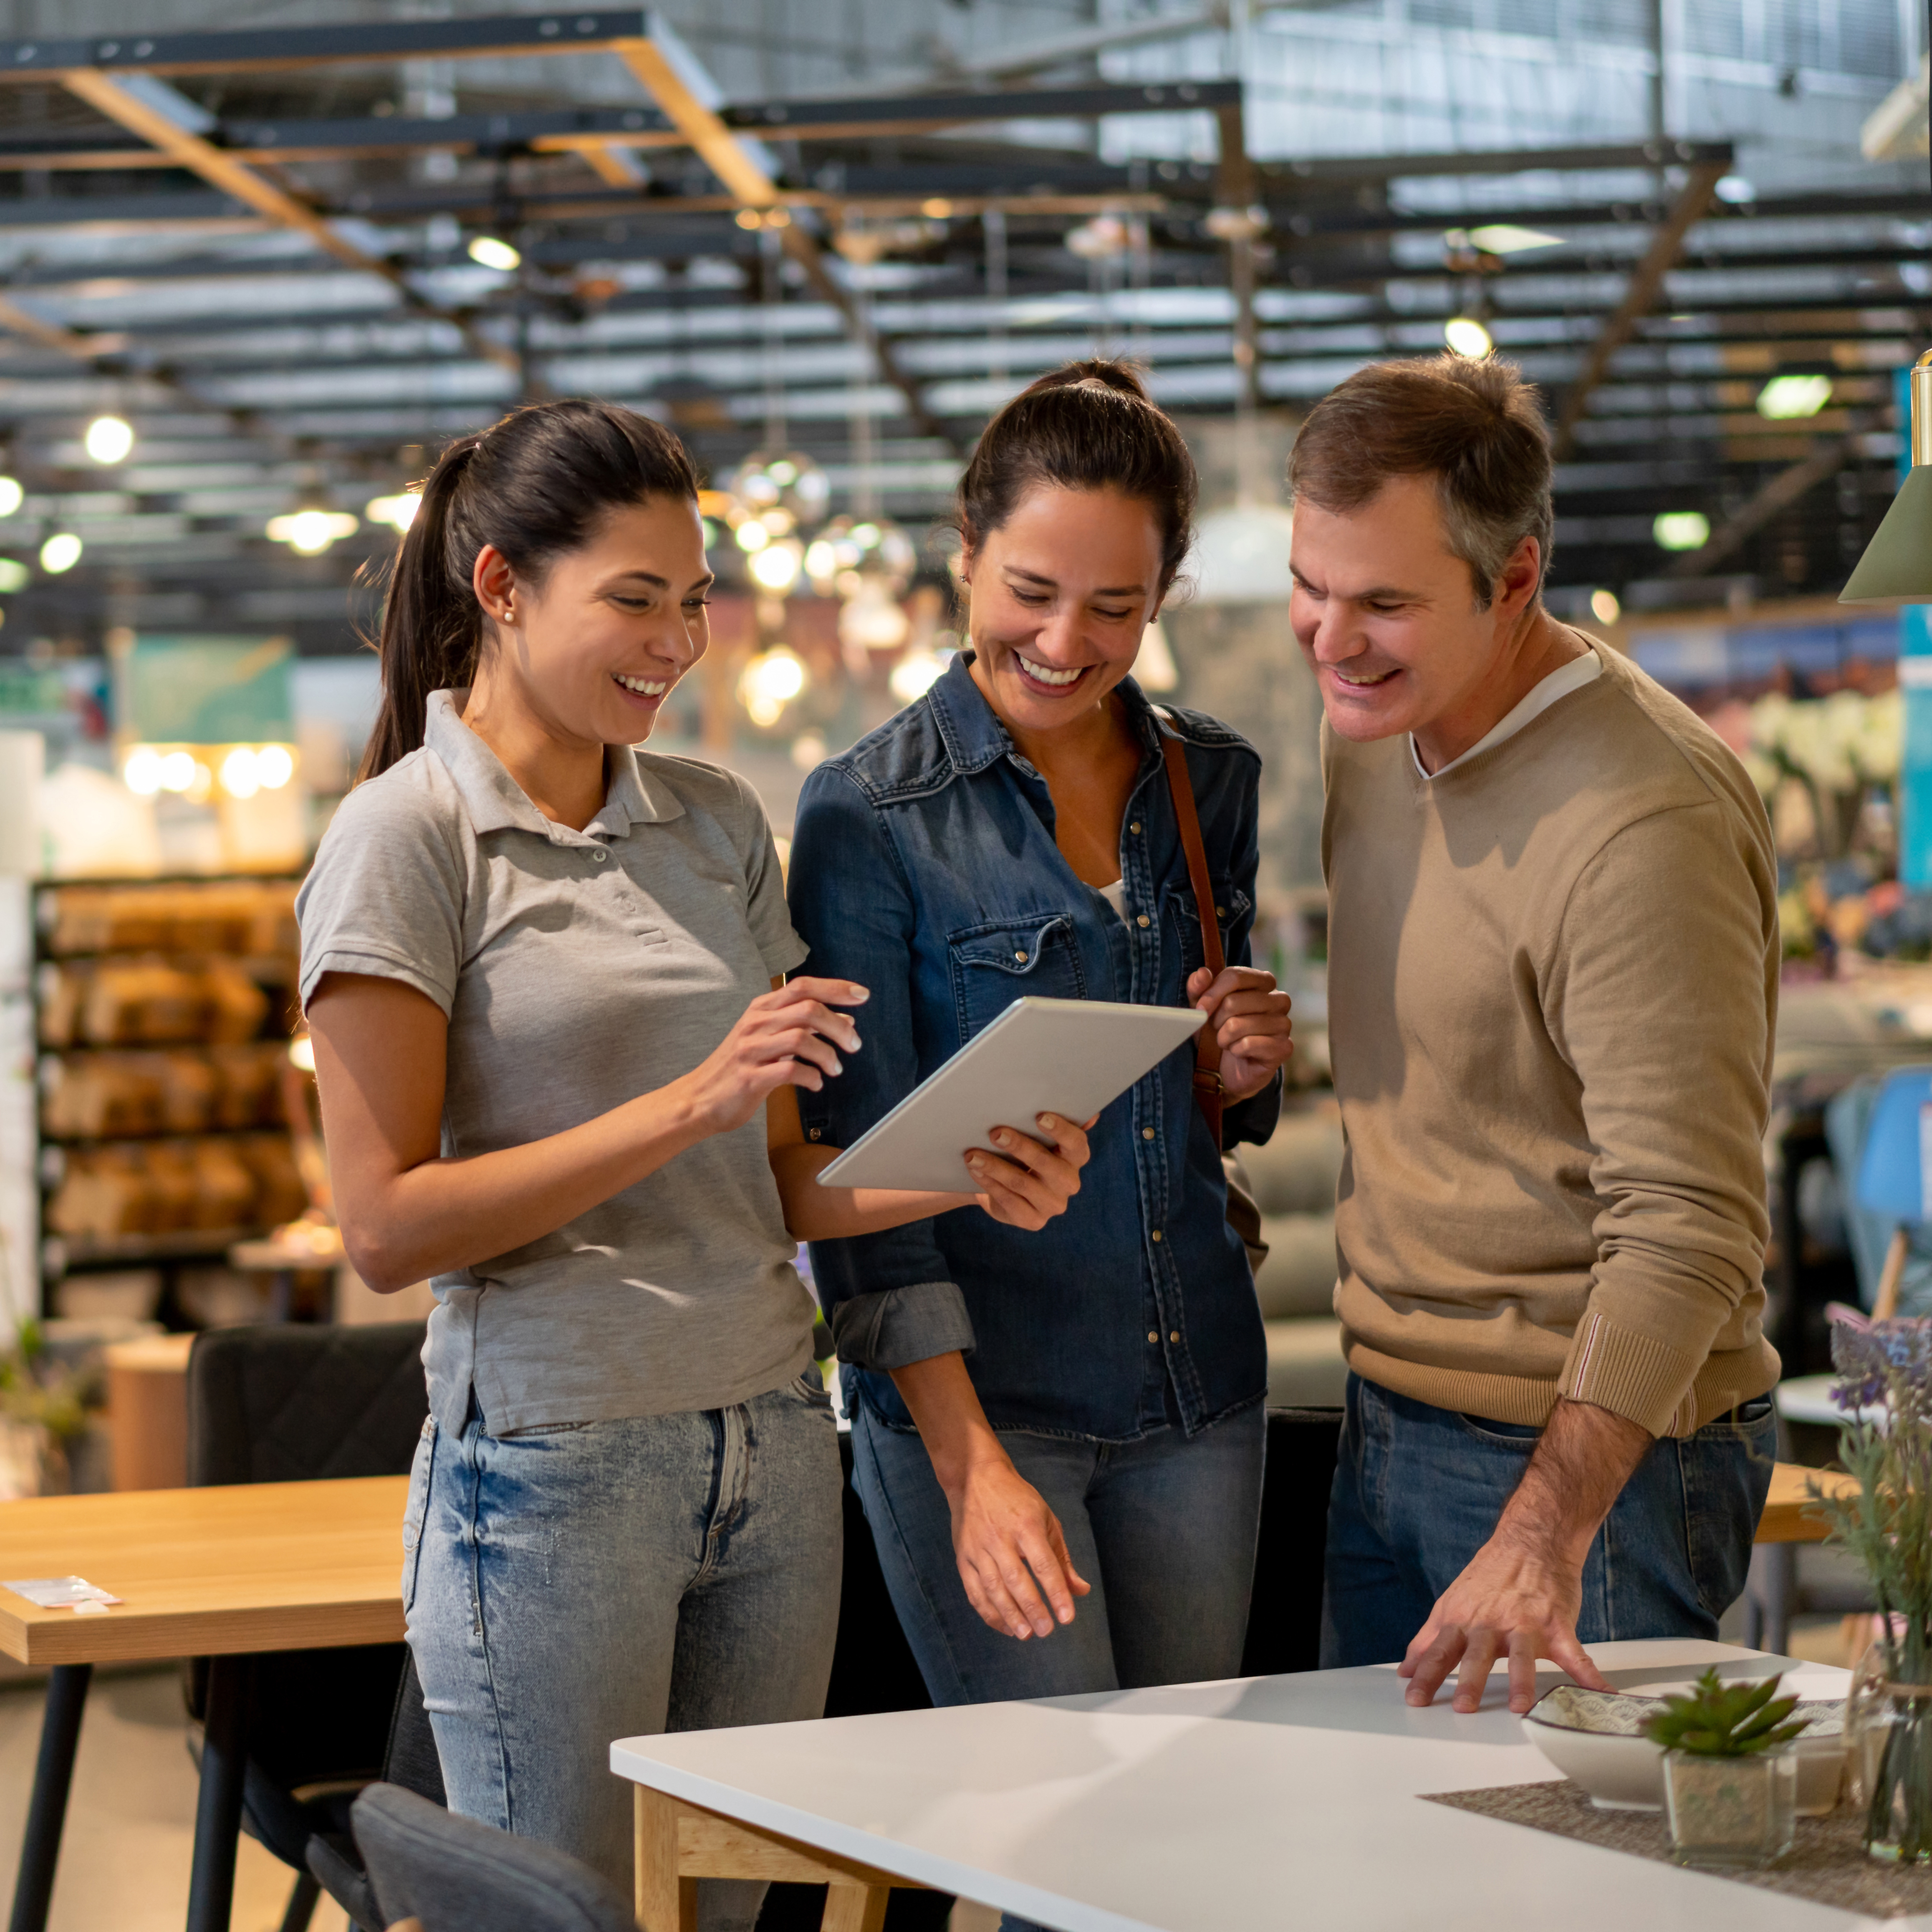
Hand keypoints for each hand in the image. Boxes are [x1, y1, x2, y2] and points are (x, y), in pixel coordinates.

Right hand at [682, 978, 867, 1134]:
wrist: (699, 1099)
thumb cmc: (739, 1068)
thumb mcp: (769, 1039)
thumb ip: (804, 1027)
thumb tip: (846, 1020)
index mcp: (761, 1009)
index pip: (802, 986)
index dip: (835, 988)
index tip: (862, 995)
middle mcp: (755, 1023)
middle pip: (808, 1009)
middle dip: (839, 1025)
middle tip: (855, 1045)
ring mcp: (751, 1050)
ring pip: (801, 1038)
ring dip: (828, 1054)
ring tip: (836, 1069)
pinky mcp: (750, 1078)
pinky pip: (790, 1070)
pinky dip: (811, 1076)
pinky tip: (816, 1083)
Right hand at [946, 1448, 1091, 1637]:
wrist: (975, 1478)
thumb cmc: (1017, 1500)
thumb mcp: (1046, 1519)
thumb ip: (1062, 1558)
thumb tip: (1081, 1590)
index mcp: (1026, 1524)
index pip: (1043, 1564)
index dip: (1056, 1592)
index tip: (1067, 1618)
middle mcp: (1000, 1537)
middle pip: (1016, 1579)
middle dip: (1033, 1608)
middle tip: (1046, 1630)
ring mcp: (978, 1548)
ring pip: (993, 1588)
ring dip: (1009, 1615)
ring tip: (1026, 1634)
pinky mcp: (963, 1557)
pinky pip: (974, 1590)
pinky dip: (988, 1611)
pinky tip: (1004, 1626)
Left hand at [964, 1112, 1093, 1230]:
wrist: (1006, 1190)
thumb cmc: (1024, 1156)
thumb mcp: (1038, 1139)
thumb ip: (1057, 1124)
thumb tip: (1091, 1115)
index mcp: (1076, 1158)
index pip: (1077, 1143)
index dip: (1061, 1130)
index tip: (1040, 1116)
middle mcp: (1069, 1183)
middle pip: (1046, 1164)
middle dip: (1019, 1147)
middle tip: (995, 1133)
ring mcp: (1053, 1205)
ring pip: (1022, 1183)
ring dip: (995, 1167)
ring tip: (972, 1155)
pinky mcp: (1033, 1221)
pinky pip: (1009, 1201)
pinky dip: (990, 1184)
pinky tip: (976, 1172)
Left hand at [1187, 966, 1291, 1102]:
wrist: (1227, 1069)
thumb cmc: (1217, 1032)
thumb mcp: (1202, 1008)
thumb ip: (1198, 988)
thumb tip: (1202, 972)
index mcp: (1263, 982)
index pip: (1235, 976)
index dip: (1212, 993)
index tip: (1201, 1008)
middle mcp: (1279, 999)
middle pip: (1234, 1001)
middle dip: (1217, 1019)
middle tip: (1218, 1029)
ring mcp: (1284, 1024)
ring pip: (1239, 1025)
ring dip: (1224, 1037)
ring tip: (1227, 1041)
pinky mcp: (1284, 1047)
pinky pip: (1249, 1044)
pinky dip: (1236, 1050)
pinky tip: (1238, 1052)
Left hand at [1398, 1530, 1608, 1713]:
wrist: (1530, 1541)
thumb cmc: (1488, 1579)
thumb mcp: (1452, 1604)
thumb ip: (1429, 1639)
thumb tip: (1405, 1669)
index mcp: (1463, 1620)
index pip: (1439, 1650)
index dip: (1426, 1674)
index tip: (1414, 1699)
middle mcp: (1490, 1621)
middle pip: (1477, 1653)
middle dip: (1469, 1679)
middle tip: (1462, 1706)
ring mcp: (1524, 1622)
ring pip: (1520, 1653)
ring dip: (1520, 1680)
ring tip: (1520, 1707)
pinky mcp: (1556, 1622)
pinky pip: (1573, 1652)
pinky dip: (1588, 1674)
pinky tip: (1601, 1693)